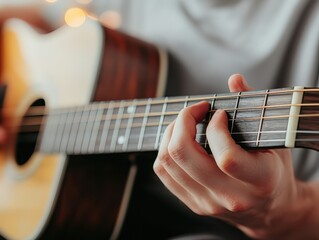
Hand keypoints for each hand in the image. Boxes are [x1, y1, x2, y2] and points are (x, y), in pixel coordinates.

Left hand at [153, 74, 316, 238]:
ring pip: (167, 162)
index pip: (226, 157)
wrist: (270, 210)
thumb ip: (255, 107)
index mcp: (259, 181)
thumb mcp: (276, 139)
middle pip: (183, 155)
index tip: (220, 114)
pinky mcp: (193, 204)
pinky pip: (163, 172)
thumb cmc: (274, 170)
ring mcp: (208, 204)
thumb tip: (234, 79)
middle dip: (183, 121)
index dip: (216, 127)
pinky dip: (165, 149)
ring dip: (170, 133)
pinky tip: (179, 140)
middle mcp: (230, 197)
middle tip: (195, 110)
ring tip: (185, 123)